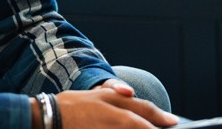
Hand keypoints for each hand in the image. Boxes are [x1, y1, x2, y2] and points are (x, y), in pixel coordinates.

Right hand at [53, 86, 178, 127]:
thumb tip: (134, 95)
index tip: (174, 122)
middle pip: (141, 126)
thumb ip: (119, 96)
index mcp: (113, 102)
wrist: (48, 118)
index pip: (144, 111)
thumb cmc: (74, 106)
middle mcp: (112, 118)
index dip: (161, 118)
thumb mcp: (98, 95)